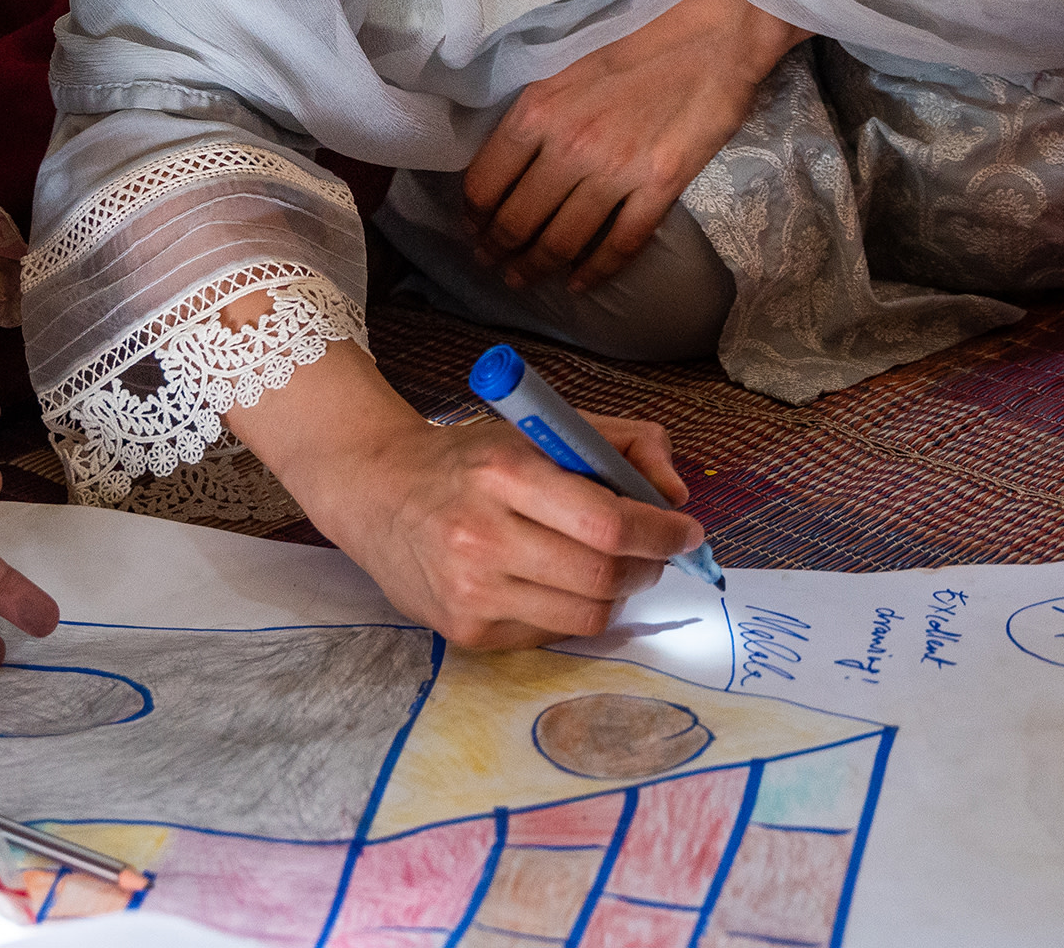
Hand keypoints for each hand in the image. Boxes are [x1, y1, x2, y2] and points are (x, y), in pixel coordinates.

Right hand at [297, 408, 701, 649]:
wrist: (376, 492)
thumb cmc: (471, 459)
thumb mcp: (541, 428)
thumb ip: (622, 442)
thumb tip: (676, 495)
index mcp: (505, 472)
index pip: (607, 522)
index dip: (660, 532)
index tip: (687, 531)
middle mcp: (482, 536)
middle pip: (602, 576)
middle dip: (649, 566)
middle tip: (658, 552)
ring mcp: (470, 592)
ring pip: (584, 616)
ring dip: (619, 594)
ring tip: (616, 568)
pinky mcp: (464, 631)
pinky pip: (550, 635)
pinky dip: (573, 612)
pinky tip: (562, 584)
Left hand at [463, 0, 801, 293]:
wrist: (716, 37)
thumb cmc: (641, 43)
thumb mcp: (569, 69)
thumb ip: (537, 115)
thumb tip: (508, 164)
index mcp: (539, 109)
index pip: (485, 182)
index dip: (473, 218)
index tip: (472, 232)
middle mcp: (569, 144)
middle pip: (517, 221)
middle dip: (498, 252)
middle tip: (494, 266)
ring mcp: (616, 170)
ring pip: (561, 241)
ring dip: (536, 269)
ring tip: (524, 280)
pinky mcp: (660, 187)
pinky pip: (619, 244)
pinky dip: (596, 271)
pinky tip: (581, 283)